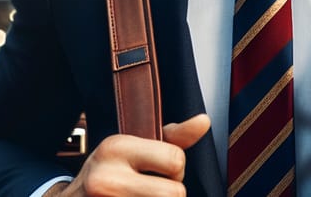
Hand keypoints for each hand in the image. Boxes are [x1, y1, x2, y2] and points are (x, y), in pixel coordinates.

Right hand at [46, 114, 210, 195]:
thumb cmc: (110, 171)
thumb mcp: (134, 147)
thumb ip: (172, 137)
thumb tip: (204, 121)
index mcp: (116, 147)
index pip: (176, 161)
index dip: (175, 170)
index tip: (160, 171)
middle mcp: (106, 178)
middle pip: (174, 194)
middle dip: (171, 194)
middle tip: (152, 190)